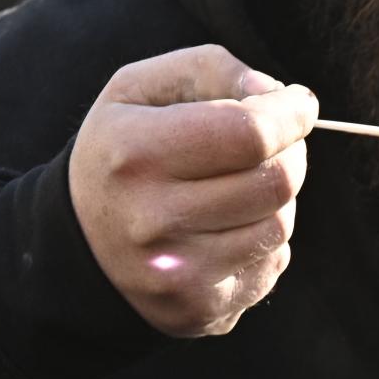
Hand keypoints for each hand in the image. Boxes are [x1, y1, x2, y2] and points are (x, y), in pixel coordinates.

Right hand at [69, 46, 317, 336]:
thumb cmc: (122, 155)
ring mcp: (178, 272)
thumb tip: (274, 92)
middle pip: (276, 181)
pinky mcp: (200, 308)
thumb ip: (208, 69)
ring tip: (243, 185)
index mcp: (135, 153)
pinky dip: (264, 238)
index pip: (249, 133)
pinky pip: (271, 263)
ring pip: (280, 224)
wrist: (78, 249)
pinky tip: (228, 227)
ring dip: (278, 198)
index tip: (299, 105)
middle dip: (291, 152)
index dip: (290, 115)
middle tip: (276, 142)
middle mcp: (153, 219)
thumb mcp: (139, 91)